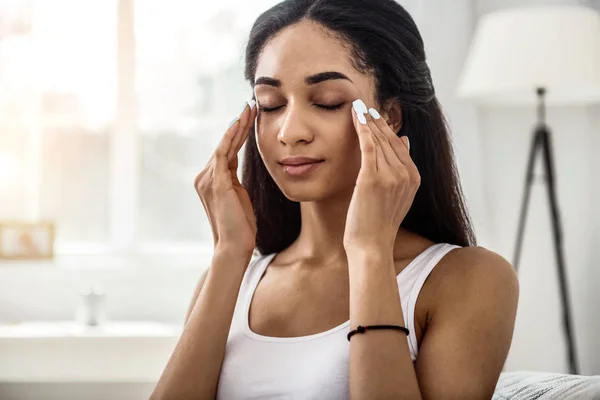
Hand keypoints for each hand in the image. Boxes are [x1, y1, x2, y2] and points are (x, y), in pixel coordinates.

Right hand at [194, 100, 257, 255]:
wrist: (234, 247)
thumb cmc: (241, 226)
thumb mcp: (239, 196)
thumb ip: (235, 179)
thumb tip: (239, 164)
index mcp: (211, 180)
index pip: (226, 150)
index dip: (238, 132)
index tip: (249, 116)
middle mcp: (205, 177)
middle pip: (224, 144)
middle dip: (238, 124)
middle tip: (250, 104)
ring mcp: (208, 179)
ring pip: (224, 146)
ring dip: (237, 126)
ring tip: (249, 109)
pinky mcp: (216, 184)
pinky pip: (223, 154)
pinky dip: (231, 137)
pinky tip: (239, 123)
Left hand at [342, 99, 419, 253]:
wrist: (371, 246)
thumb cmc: (378, 224)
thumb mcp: (396, 196)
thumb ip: (401, 170)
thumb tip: (404, 140)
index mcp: (414, 178)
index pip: (399, 145)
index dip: (386, 129)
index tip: (375, 116)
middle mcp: (406, 174)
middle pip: (389, 139)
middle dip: (376, 121)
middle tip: (364, 106)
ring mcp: (391, 176)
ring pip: (378, 140)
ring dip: (367, 121)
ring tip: (357, 108)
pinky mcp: (372, 178)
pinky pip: (367, 146)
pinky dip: (361, 128)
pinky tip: (355, 116)